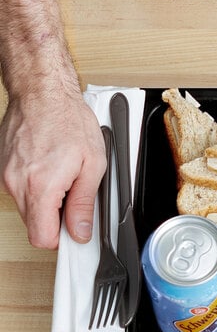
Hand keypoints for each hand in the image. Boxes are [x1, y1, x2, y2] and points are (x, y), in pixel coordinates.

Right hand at [0, 90, 105, 248]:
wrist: (42, 92)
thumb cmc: (68, 120)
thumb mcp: (93, 165)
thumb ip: (84, 204)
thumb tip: (81, 232)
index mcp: (41, 187)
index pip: (42, 238)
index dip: (60, 239)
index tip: (73, 232)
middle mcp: (17, 184)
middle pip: (34, 225)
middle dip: (55, 220)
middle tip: (74, 198)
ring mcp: (6, 175)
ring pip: (28, 209)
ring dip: (47, 203)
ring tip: (64, 178)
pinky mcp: (3, 168)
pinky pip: (20, 191)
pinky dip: (36, 188)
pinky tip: (51, 169)